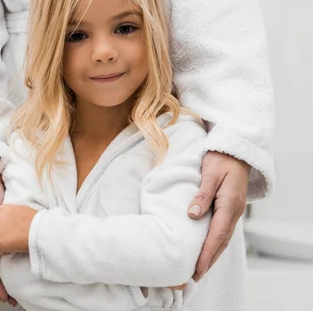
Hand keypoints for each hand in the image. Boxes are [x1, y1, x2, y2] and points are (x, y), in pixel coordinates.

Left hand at [0, 204, 37, 254]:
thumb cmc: (35, 220)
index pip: (0, 219)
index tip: (15, 228)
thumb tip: (14, 218)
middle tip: (16, 236)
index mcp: (3, 209)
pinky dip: (5, 251)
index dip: (7, 225)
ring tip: (16, 242)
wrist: (38, 230)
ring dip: (4, 242)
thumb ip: (14, 213)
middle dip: (4, 233)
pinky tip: (15, 248)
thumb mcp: (23, 209)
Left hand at [188, 151, 249, 281]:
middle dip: (209, 260)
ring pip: (223, 238)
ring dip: (212, 254)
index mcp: (230, 204)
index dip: (207, 253)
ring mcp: (233, 211)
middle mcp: (234, 211)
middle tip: (194, 275)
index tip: (197, 267)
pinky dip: (214, 243)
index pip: (217, 234)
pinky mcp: (229, 209)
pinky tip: (206, 250)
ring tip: (199, 269)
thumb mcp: (209, 174)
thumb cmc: (220, 160)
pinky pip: (222, 231)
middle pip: (221, 241)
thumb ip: (202, 195)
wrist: (235, 151)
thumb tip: (192, 215)